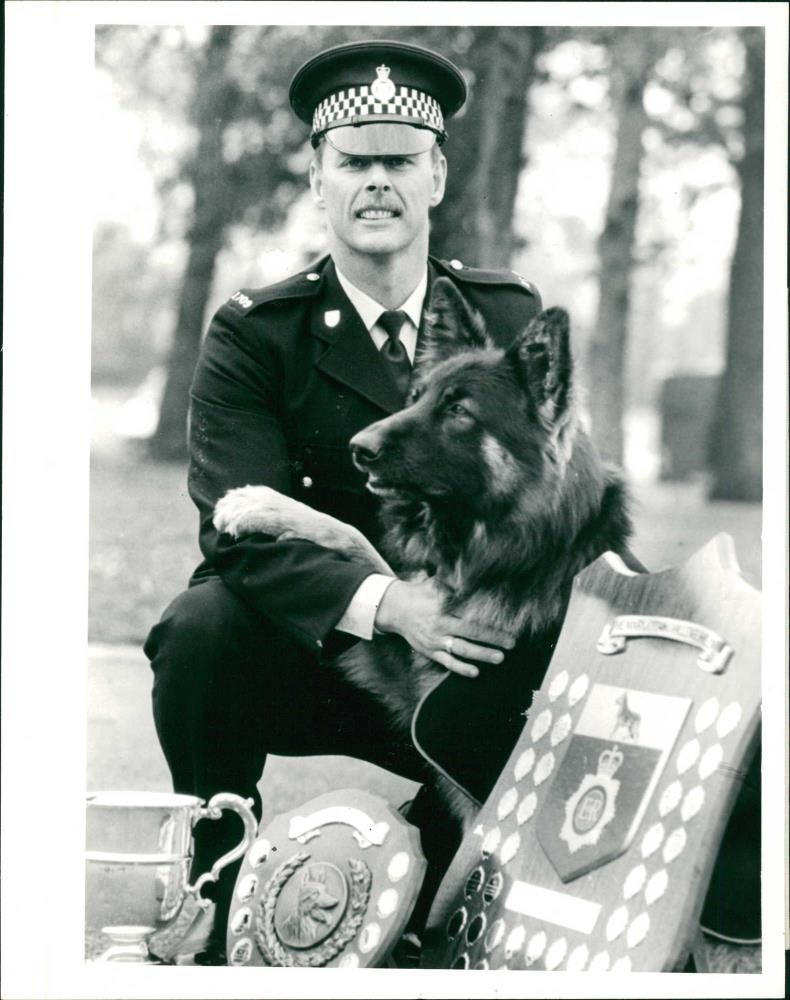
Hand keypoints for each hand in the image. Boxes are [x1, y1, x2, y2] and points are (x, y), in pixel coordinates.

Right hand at [374, 577, 515, 677]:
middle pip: (469, 634)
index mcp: (442, 608)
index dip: (487, 622)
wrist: (394, 608)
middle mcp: (439, 626)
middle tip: (511, 644)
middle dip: (491, 640)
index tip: (505, 624)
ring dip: (481, 655)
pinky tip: (476, 672)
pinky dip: (461, 668)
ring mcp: (434, 641)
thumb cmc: (419, 593)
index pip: (469, 617)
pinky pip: (447, 662)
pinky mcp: (429, 651)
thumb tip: (474, 573)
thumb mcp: (435, 583)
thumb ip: (453, 581)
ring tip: (499, 658)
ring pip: (460, 650)